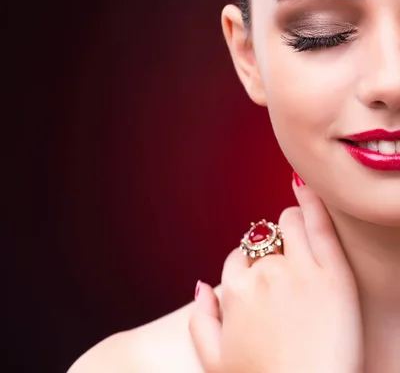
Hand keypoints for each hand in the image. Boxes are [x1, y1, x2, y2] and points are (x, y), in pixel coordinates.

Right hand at [189, 175, 363, 372]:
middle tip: (286, 273)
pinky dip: (311, 201)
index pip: (237, 261)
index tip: (264, 284)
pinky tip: (305, 186)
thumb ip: (200, 320)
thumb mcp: (215, 361)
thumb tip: (200, 286)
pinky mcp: (333, 273)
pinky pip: (319, 224)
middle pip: (262, 243)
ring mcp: (299, 270)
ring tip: (299, 242)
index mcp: (235, 291)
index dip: (250, 270)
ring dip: (288, 228)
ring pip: (286, 224)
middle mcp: (264, 274)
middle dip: (270, 253)